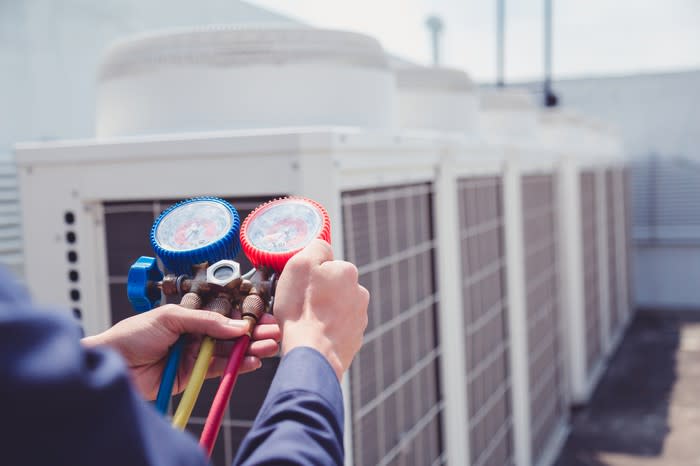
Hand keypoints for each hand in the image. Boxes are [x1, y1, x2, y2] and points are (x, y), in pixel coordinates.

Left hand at [82, 304, 280, 399]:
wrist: (112, 364)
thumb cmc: (132, 334)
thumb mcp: (170, 317)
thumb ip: (206, 321)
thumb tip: (236, 326)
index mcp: (190, 315)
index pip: (224, 313)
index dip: (245, 315)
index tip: (264, 316)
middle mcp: (196, 333)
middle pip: (231, 333)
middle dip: (253, 332)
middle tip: (274, 332)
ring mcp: (196, 354)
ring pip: (230, 351)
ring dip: (251, 349)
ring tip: (269, 347)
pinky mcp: (194, 374)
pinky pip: (221, 369)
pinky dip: (238, 366)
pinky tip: (253, 361)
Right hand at [274, 239, 369, 379]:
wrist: (313, 354)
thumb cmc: (302, 309)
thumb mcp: (299, 265)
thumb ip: (315, 247)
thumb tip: (323, 247)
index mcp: (348, 271)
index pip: (326, 264)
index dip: (309, 274)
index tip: (299, 286)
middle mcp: (359, 292)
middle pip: (332, 286)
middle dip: (318, 293)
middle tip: (299, 304)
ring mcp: (359, 317)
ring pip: (335, 307)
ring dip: (322, 311)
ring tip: (305, 322)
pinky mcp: (355, 338)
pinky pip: (337, 328)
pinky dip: (326, 329)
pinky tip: (314, 335)